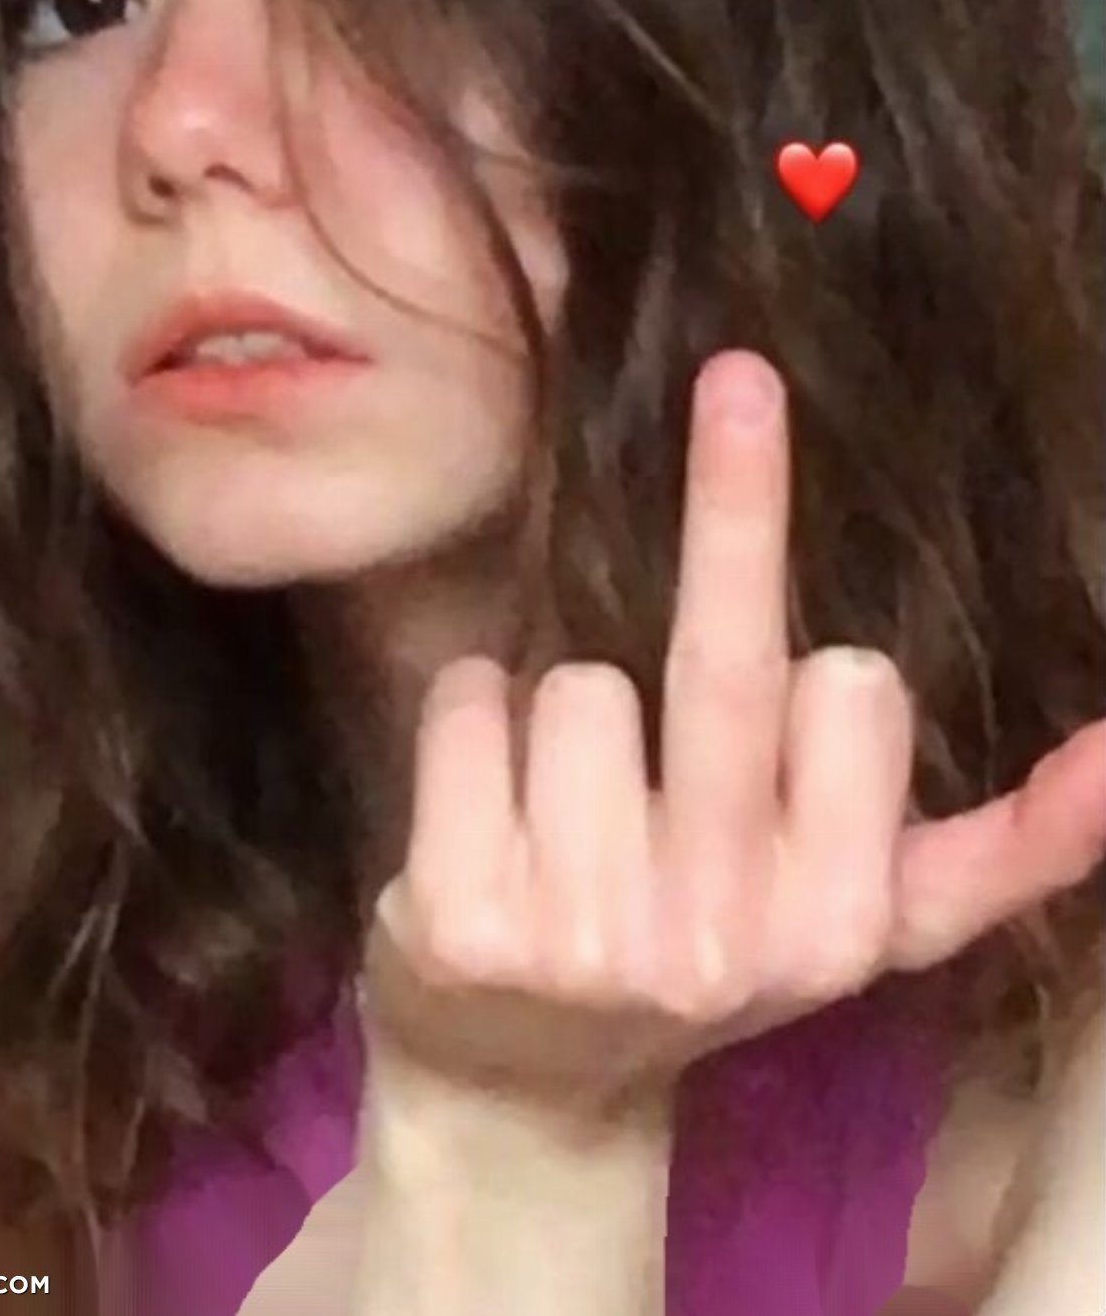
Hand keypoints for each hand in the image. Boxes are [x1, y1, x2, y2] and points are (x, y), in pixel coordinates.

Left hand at [361, 349, 1105, 1114]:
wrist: (520, 1090)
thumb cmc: (707, 949)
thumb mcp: (867, 922)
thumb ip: (1007, 847)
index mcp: (838, 928)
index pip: (857, 691)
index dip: (825, 681)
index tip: (806, 714)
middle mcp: (719, 941)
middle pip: (729, 666)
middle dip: (741, 496)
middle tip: (741, 374)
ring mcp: (582, 939)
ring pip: (579, 681)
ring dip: (564, 704)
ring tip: (569, 806)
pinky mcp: (457, 920)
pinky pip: (469, 704)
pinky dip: (469, 715)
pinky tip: (486, 804)